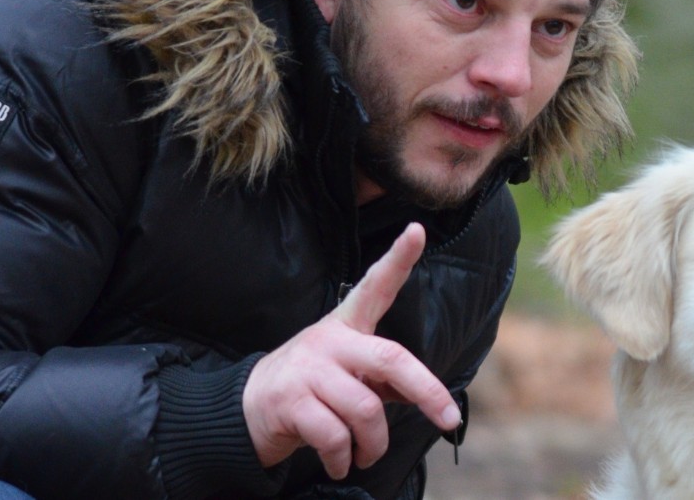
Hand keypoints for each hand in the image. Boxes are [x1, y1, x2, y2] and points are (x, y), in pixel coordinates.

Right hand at [242, 223, 460, 478]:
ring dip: (373, 444)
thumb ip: (384, 377)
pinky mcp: (290, 402)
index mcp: (346, 326)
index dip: (397, 259)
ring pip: (366, 409)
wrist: (244, 411)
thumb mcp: (348, 373)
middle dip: (427, 391)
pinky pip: (335, 437)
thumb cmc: (311, 389)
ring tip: (365, 454)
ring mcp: (307, 369)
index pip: (375, 286)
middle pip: (391, 359)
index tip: (417, 231)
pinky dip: (343, 458)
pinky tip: (339, 462)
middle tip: (448, 418)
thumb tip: (428, 397)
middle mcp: (328, 340)